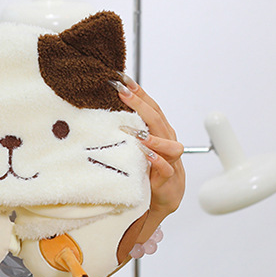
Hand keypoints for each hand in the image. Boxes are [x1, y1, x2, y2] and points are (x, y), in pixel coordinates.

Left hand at [115, 75, 184, 229]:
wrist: (164, 197)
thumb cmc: (149, 168)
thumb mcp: (136, 146)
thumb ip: (127, 130)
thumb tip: (104, 112)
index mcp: (159, 132)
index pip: (151, 107)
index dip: (139, 92)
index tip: (123, 78)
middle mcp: (167, 142)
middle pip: (158, 119)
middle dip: (141, 105)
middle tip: (123, 92)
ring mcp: (171, 161)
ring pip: (170, 144)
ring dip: (154, 137)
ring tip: (137, 132)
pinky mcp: (169, 180)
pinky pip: (166, 169)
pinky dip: (157, 161)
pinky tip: (146, 155)